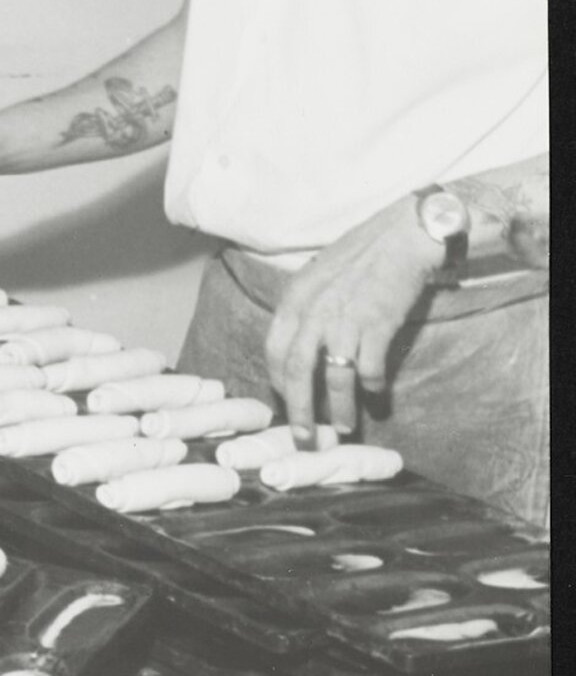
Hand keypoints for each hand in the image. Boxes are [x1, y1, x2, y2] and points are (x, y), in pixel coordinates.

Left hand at [264, 197, 446, 443]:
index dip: (278, 382)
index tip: (286, 402)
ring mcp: (345, 319)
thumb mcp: (318, 277)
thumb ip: (307, 310)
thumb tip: (301, 348)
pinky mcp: (377, 325)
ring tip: (344, 427)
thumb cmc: (361, 256)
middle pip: (296, 371)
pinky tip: (376, 391)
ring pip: (335, 377)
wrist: (401, 237)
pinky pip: (370, 368)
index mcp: (295, 299)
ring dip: (340, 407)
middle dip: (300, 410)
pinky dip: (372, 385)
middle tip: (304, 438)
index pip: (274, 349)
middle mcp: (314, 311)